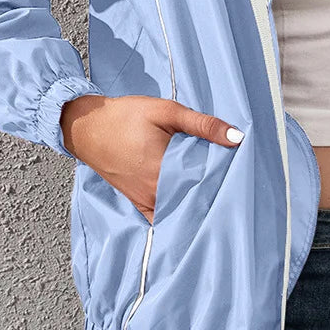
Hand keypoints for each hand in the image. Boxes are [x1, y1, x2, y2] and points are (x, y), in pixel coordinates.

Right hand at [59, 94, 244, 221]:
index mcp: (165, 169)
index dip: (227, 180)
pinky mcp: (138, 204)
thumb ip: (203, 125)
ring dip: (199, 205)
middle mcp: (156, 192)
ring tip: (219, 198)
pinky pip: (163, 218)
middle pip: (197, 199)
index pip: (208, 183)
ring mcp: (146, 201)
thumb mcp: (166, 111)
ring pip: (182, 211)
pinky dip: (178, 215)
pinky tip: (192, 211)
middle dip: (216, 194)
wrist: (86, 127)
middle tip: (237, 189)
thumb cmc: (124, 117)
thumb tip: (237, 137)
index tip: (243, 176)